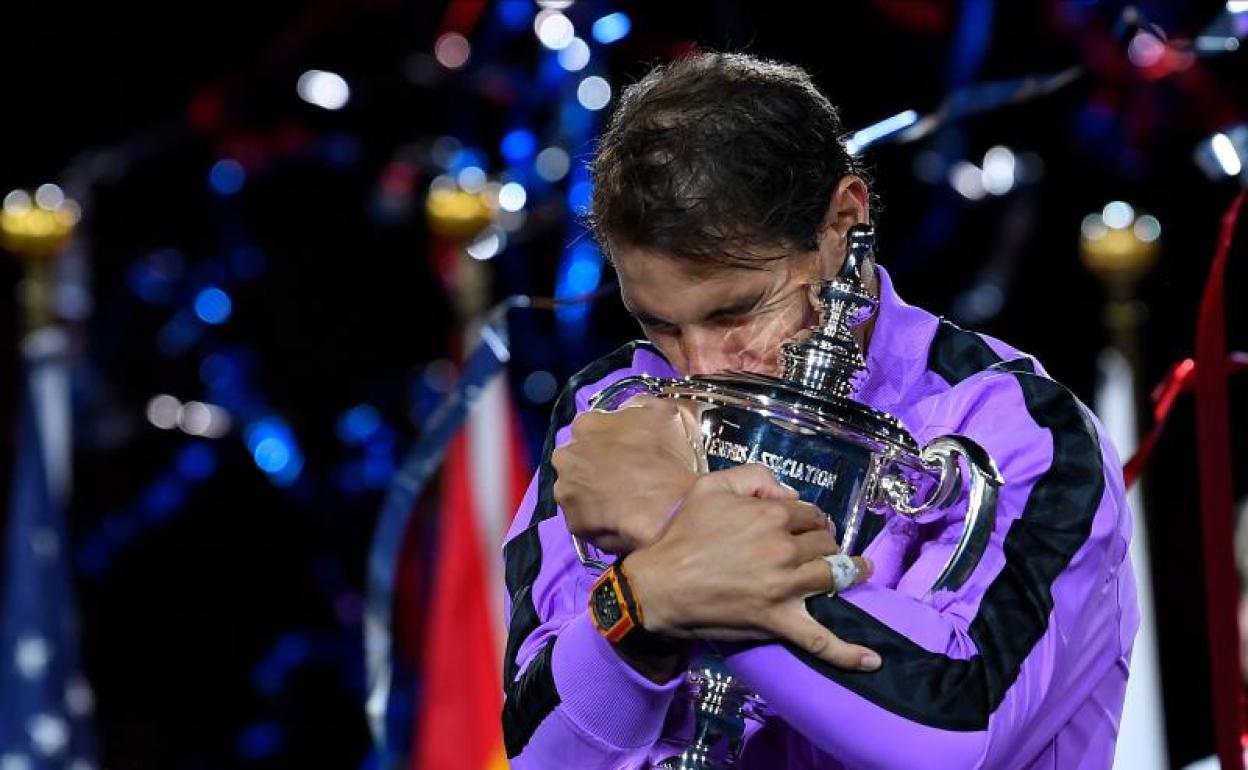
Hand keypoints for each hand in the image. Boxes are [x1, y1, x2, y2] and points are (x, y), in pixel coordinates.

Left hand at [553, 395, 699, 553]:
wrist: (665, 509)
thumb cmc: (664, 458)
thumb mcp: (662, 414)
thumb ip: (640, 405)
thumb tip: (632, 408)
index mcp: (585, 425)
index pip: (592, 428)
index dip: (611, 440)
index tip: (627, 450)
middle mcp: (566, 456)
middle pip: (578, 459)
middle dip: (595, 466)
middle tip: (623, 477)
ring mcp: (565, 491)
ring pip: (578, 490)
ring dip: (594, 494)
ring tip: (622, 502)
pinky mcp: (572, 522)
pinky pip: (585, 519)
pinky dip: (598, 520)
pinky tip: (619, 520)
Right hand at [623, 464, 879, 670]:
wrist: (660, 585)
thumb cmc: (682, 535)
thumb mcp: (712, 487)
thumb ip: (753, 478)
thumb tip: (787, 492)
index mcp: (771, 515)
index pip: (810, 513)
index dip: (812, 518)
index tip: (808, 525)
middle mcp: (785, 548)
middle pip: (825, 542)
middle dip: (826, 542)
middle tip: (820, 548)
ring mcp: (786, 587)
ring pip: (833, 576)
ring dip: (849, 573)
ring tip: (859, 572)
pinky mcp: (779, 621)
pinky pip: (820, 641)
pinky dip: (848, 653)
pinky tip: (871, 660)